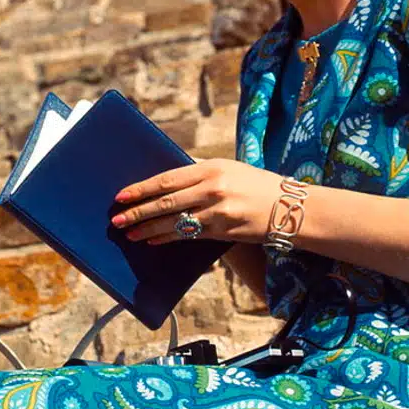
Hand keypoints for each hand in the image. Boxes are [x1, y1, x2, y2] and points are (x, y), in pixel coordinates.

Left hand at [113, 161, 283, 245]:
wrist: (290, 208)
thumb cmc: (256, 185)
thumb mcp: (229, 168)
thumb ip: (199, 172)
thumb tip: (166, 178)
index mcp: (212, 168)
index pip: (168, 178)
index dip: (142, 188)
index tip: (122, 195)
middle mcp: (213, 188)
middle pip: (166, 202)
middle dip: (138, 212)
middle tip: (118, 220)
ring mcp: (219, 212)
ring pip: (174, 222)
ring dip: (149, 229)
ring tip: (130, 234)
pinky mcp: (224, 231)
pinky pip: (189, 236)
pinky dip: (168, 238)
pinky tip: (154, 241)